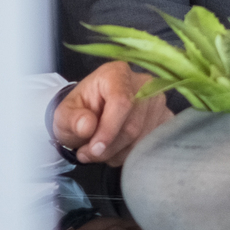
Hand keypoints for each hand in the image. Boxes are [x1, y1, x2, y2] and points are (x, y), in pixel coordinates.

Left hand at [55, 62, 176, 164]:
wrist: (92, 114)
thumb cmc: (79, 111)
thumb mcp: (64, 114)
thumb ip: (72, 119)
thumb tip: (87, 126)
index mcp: (116, 74)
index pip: (121, 102)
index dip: (108, 129)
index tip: (94, 148)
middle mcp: (144, 84)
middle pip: (132, 126)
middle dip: (109, 147)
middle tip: (88, 154)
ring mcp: (158, 102)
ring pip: (142, 140)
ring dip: (118, 154)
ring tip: (100, 151)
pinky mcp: (166, 118)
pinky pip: (151, 146)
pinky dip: (130, 155)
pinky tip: (117, 150)